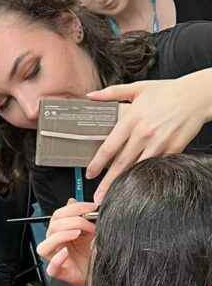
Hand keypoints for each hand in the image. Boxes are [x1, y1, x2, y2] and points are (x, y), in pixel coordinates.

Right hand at [36, 200, 96, 285]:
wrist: (102, 273)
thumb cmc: (93, 254)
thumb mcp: (91, 231)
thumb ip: (82, 216)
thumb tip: (72, 200)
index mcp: (61, 232)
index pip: (59, 215)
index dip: (75, 208)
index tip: (92, 207)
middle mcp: (56, 244)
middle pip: (53, 227)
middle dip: (73, 221)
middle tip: (91, 225)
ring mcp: (55, 258)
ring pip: (45, 246)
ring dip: (61, 236)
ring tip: (77, 234)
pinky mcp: (59, 273)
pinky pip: (51, 267)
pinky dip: (57, 259)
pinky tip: (66, 253)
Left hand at [86, 74, 210, 202]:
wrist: (197, 96)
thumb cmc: (166, 92)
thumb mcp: (137, 88)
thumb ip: (111, 93)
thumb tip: (90, 95)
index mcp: (131, 120)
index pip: (109, 147)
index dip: (97, 164)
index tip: (90, 174)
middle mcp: (143, 134)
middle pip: (121, 164)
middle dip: (108, 183)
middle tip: (98, 197)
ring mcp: (159, 143)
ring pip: (138, 168)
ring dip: (126, 183)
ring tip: (115, 196)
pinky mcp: (174, 149)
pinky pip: (156, 166)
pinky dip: (146, 175)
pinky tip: (138, 184)